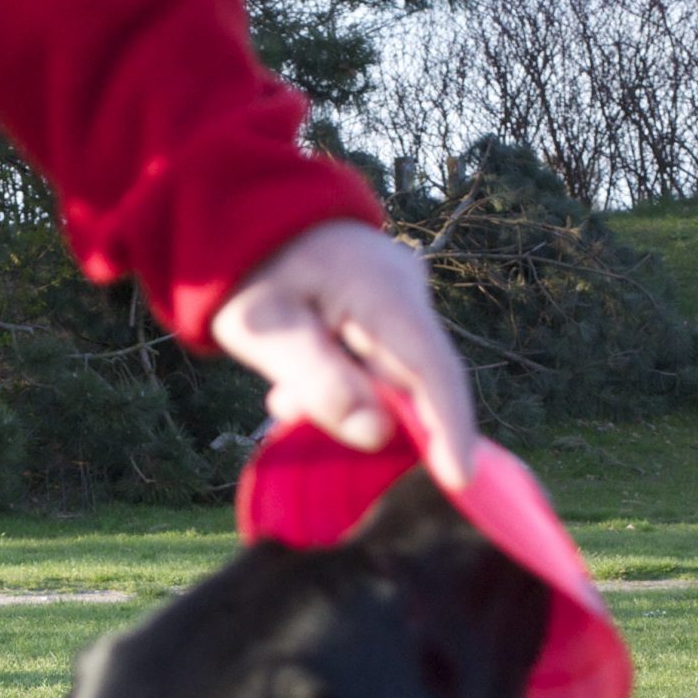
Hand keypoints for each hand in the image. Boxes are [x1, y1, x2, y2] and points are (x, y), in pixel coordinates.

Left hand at [210, 220, 478, 488]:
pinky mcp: (387, 307)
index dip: (450, 429)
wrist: (238, 215)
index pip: (433, 371)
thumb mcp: (266, 331)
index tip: (460, 483)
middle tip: (340, 447)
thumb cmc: (247, 273)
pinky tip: (293, 389)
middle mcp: (406, 291)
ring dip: (352, 402)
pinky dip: (347, 385)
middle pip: (422, 377)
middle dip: (387, 425)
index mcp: (382, 292)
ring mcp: (401, 296)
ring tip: (286, 398)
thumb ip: (319, 381)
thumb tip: (379, 434)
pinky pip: (381, 361)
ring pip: (397, 374)